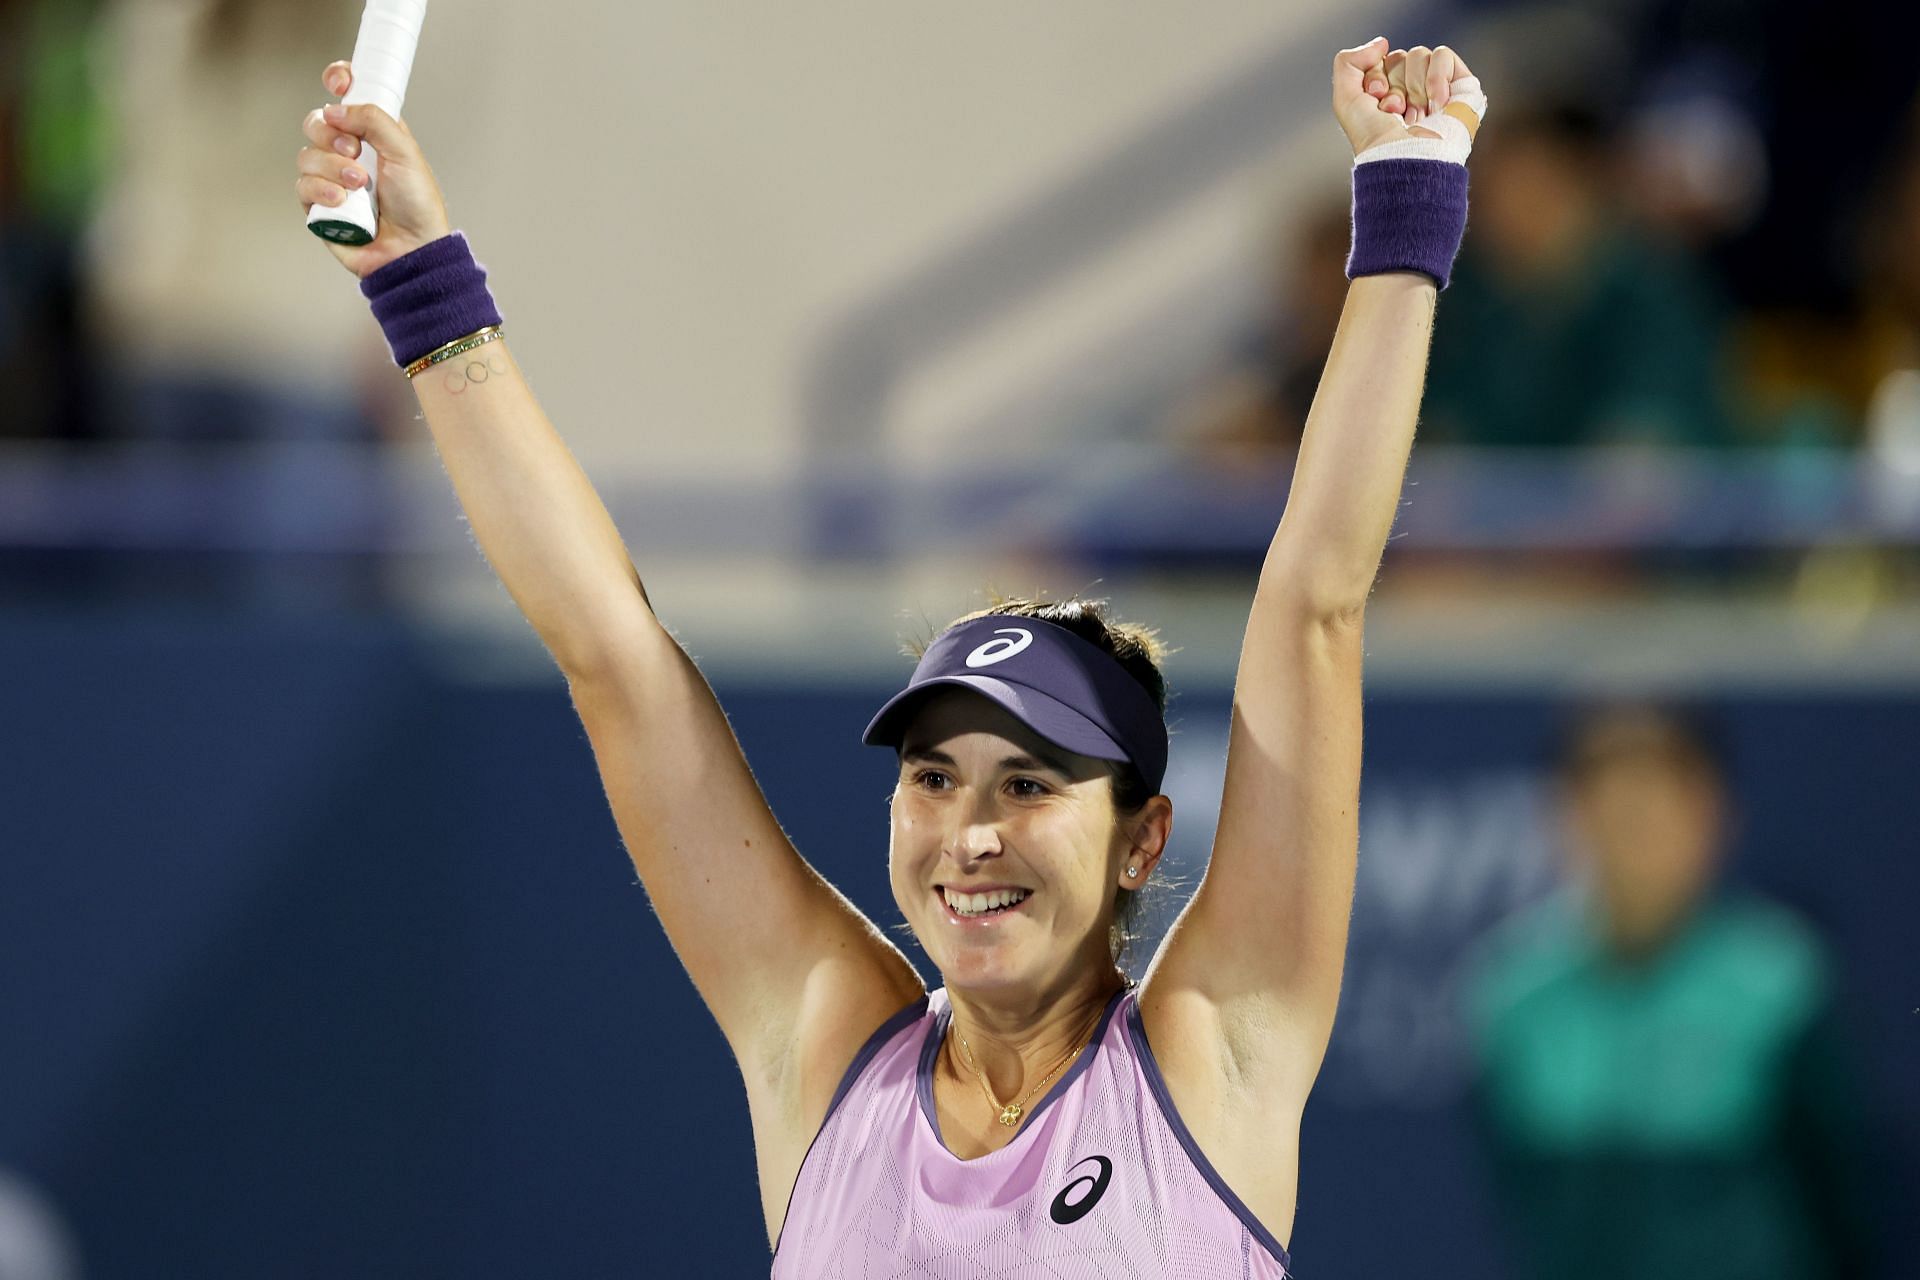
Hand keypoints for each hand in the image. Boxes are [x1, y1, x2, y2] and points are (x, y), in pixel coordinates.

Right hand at [296, 61, 453, 278]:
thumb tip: (336, 108)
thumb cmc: (417, 206)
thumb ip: (375, 120)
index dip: (337, 82)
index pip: (346, 97)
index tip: (339, 82)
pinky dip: (321, 191)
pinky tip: (342, 202)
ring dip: (332, 167)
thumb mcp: (405, 152)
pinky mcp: (318, 205)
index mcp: (373, 134)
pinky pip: (302, 185)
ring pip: (306, 154)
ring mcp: (331, 178)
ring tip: (358, 184)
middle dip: (331, 134)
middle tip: (355, 151)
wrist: (412, 250)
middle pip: (316, 122)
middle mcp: (348, 152)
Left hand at [1334, 39, 1481, 157]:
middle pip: (1400, 57)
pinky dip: (1435, 78)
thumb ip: (1347, 61)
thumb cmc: (1374, 137)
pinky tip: (1434, 105)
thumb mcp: (1345, 98)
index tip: (1375, 99)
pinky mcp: (1460, 86)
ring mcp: (1437, 88)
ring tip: (1414, 115)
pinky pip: (1443, 55)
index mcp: (1388, 94)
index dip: (1375, 77)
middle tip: (1394, 111)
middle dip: (1394, 84)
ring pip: (1420, 55)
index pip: (1380, 61)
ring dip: (1412, 86)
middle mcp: (1412, 90)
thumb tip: (1382, 43)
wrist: (1402, 156)